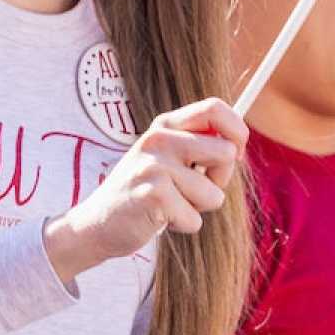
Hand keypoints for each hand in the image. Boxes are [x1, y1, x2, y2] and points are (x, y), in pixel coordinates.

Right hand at [44, 99, 245, 285]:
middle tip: (194, 189)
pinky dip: (183, 226)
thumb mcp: (164, 157)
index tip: (235, 154)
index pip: (215, 108)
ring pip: (214, 194)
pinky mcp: (154, 195)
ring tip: (170, 204)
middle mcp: (159, 139)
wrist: (97, 222)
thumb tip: (237, 143)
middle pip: (226, 152)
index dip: (237, 131)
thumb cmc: (142, 191)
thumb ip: (195, 145)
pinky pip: (195, 219)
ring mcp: (155, 166)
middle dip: (220, 179)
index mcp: (164, 125)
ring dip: (198, 208)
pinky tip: (159, 218)